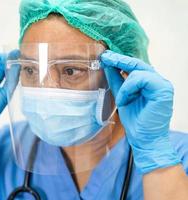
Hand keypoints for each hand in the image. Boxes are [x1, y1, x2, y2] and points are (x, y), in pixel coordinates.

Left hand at [100, 50, 180, 173]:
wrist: (144, 140)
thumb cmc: (135, 122)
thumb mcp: (122, 97)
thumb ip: (117, 82)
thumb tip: (108, 66)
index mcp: (149, 83)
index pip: (134, 66)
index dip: (120, 60)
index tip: (106, 56)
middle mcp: (157, 81)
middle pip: (137, 63)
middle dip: (119, 59)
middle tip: (106, 57)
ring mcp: (162, 85)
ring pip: (138, 71)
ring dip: (124, 85)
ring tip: (121, 100)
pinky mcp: (163, 90)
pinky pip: (141, 79)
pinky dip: (129, 89)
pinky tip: (125, 101)